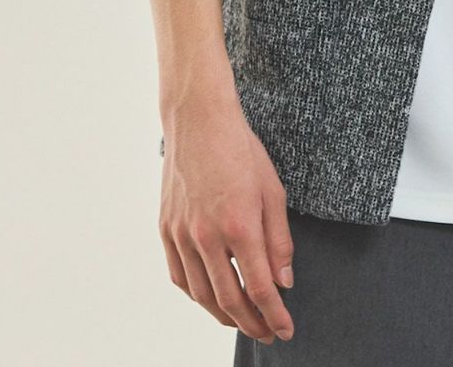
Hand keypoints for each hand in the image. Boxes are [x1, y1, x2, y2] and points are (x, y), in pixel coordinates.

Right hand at [158, 91, 295, 343]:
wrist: (199, 120)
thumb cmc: (241, 150)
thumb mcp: (273, 191)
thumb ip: (279, 241)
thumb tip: (284, 282)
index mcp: (239, 225)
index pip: (260, 288)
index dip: (274, 315)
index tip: (286, 330)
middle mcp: (206, 236)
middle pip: (230, 300)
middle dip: (252, 323)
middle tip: (268, 332)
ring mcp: (181, 235)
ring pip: (201, 294)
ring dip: (224, 315)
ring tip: (243, 320)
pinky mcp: (166, 229)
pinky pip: (180, 276)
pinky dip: (196, 295)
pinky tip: (211, 297)